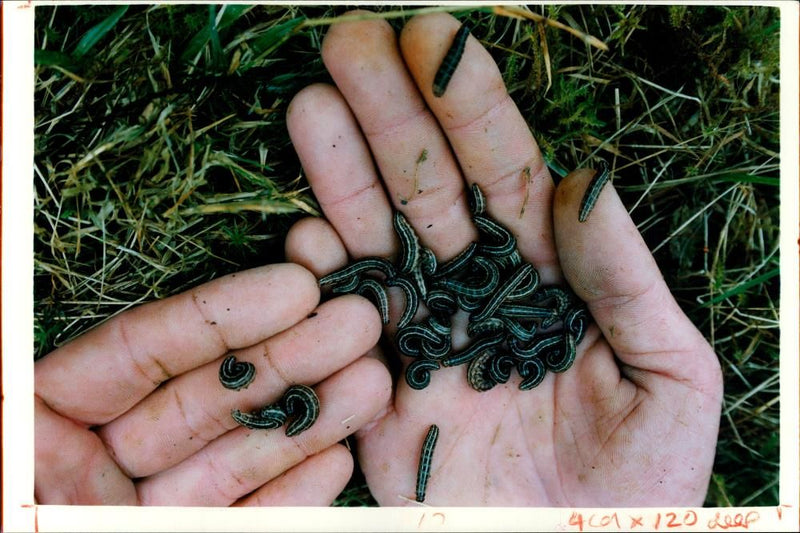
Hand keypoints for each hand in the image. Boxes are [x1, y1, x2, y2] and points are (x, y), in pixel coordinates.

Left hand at [34, 263, 390, 504]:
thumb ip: (32, 440)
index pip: (139, 354)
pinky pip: (251, 518)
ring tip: (373, 379)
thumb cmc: (30, 531)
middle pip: (209, 396)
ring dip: (310, 416)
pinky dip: (293, 493)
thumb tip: (46, 388)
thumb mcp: (18, 479)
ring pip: (240, 453)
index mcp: (49, 431)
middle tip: (359, 320)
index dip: (221, 316)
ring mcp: (158, 506)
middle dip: (290, 356)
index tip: (295, 286)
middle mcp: (108, 463)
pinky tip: (339, 456)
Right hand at [284, 11, 722, 505]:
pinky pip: (345, 328)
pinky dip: (321, 285)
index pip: (505, 172)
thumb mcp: (668, 377)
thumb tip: (584, 186)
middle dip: (390, 114)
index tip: (435, 39)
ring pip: (377, 241)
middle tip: (349, 39)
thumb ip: (629, 283)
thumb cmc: (642, 484)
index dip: (470, 107)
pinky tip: (303, 238)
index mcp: (551, 278)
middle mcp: (479, 292)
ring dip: (341, 176)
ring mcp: (426, 336)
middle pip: (428, 189)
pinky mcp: (382, 392)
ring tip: (310, 105)